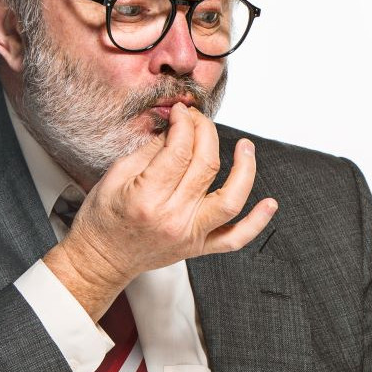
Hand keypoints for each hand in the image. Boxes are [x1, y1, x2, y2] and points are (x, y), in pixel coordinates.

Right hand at [45, 104, 277, 318]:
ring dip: (245, 170)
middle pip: (206, 166)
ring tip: (246, 147)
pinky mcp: (199, 248)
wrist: (101, 260)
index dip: (186, 123)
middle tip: (200, 120)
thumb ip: (151, 150)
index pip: (180, 151)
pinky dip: (257, 223)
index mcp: (147, 198)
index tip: (183, 112)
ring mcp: (190, 236)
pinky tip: (270, 203)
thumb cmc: (103, 218)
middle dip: (207, 133)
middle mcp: (173, 219)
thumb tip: (179, 126)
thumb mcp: (115, 176)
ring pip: (230, 200)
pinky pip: (236, 238)